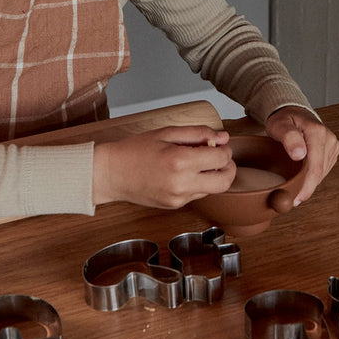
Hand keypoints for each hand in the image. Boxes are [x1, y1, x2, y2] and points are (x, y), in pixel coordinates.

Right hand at [92, 126, 234, 208]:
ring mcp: (178, 198)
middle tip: (220, 157)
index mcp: (180, 161)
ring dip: (213, 176)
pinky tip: (184, 173)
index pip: (221, 158)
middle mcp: (182, 183)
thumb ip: (198, 133)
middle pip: (225, 181)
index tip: (218, 143)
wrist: (110, 174)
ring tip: (196, 162)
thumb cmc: (134, 150)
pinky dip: (198, 183)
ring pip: (213, 189)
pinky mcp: (174, 205)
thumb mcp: (166, 133)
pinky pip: (197, 194)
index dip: (225, 149)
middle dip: (228, 168)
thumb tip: (224, 137)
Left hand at [265, 107, 338, 204]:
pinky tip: (303, 175)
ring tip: (295, 186)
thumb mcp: (279, 125)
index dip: (307, 186)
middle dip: (306, 187)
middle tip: (292, 198)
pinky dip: (313, 176)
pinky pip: (324, 169)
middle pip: (319, 172)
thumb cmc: (284, 119)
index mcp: (316, 132)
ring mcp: (333, 144)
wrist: (294, 113)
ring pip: (322, 173)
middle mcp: (329, 138)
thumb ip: (288, 137)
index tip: (297, 199)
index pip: (315, 166)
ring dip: (309, 182)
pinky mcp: (333, 150)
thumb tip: (299, 154)